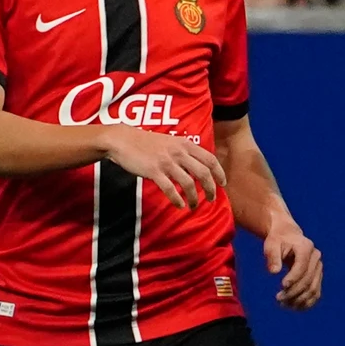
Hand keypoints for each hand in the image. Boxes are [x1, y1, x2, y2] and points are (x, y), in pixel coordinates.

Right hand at [101, 127, 226, 209]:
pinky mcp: (154, 171)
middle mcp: (179, 152)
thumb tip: (199, 166)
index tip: (222, 184)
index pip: (210, 159)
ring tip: (194, 205)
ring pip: (189, 184)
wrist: (122, 140)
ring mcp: (166, 162)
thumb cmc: (147, 143)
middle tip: (211, 199)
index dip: (220, 173)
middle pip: (204, 173)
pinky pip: (170, 189)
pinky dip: (177, 199)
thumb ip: (185, 151)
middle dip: (211, 189)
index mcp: (185, 144)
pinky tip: (180, 205)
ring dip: (195, 198)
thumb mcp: (171, 141)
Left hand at [263, 220, 323, 310]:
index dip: (294, 277)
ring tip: (284, 304)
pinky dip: (307, 302)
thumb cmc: (278, 241)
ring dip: (300, 299)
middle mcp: (316, 257)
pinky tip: (294, 308)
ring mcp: (319, 268)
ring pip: (313, 288)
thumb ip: (273, 257)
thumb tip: (273, 272)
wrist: (288, 237)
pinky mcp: (318, 276)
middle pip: (308, 279)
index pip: (302, 265)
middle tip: (278, 299)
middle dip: (294, 291)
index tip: (282, 286)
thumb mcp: (271, 245)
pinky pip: (316, 292)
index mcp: (306, 247)